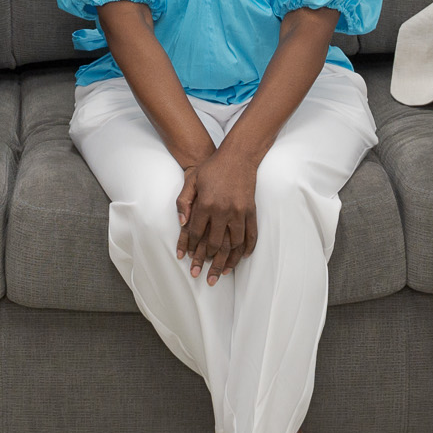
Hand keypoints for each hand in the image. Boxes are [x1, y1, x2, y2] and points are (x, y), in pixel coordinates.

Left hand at [175, 148, 257, 283]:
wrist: (238, 156)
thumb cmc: (212, 167)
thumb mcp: (192, 180)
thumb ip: (183, 201)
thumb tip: (182, 224)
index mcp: (206, 204)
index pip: (196, 233)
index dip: (191, 248)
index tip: (188, 261)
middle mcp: (223, 210)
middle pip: (214, 244)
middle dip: (207, 262)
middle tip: (204, 276)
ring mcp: (239, 212)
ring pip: (233, 243)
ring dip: (227, 260)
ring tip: (222, 273)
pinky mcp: (251, 210)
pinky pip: (250, 234)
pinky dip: (246, 248)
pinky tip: (241, 258)